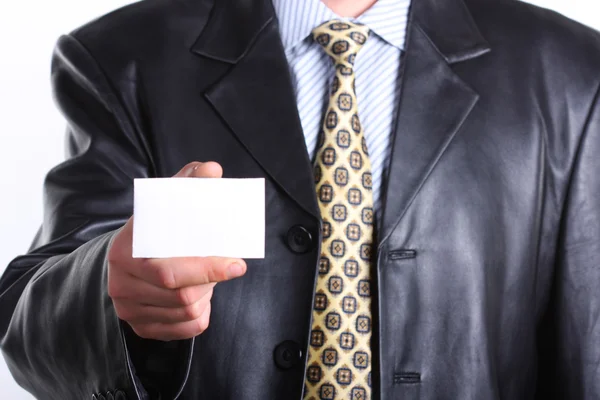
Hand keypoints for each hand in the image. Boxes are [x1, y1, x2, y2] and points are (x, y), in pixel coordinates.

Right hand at [107, 162, 246, 340]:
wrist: (125, 257)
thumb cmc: (154, 228)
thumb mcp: (166, 202)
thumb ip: (189, 184)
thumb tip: (212, 170)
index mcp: (126, 250)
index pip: (169, 271)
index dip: (206, 270)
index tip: (236, 265)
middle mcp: (121, 283)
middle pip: (181, 296)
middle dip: (210, 282)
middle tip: (228, 268)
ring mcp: (128, 309)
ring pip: (186, 313)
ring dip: (206, 296)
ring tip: (207, 278)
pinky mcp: (140, 327)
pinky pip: (185, 330)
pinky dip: (200, 315)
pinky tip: (199, 297)